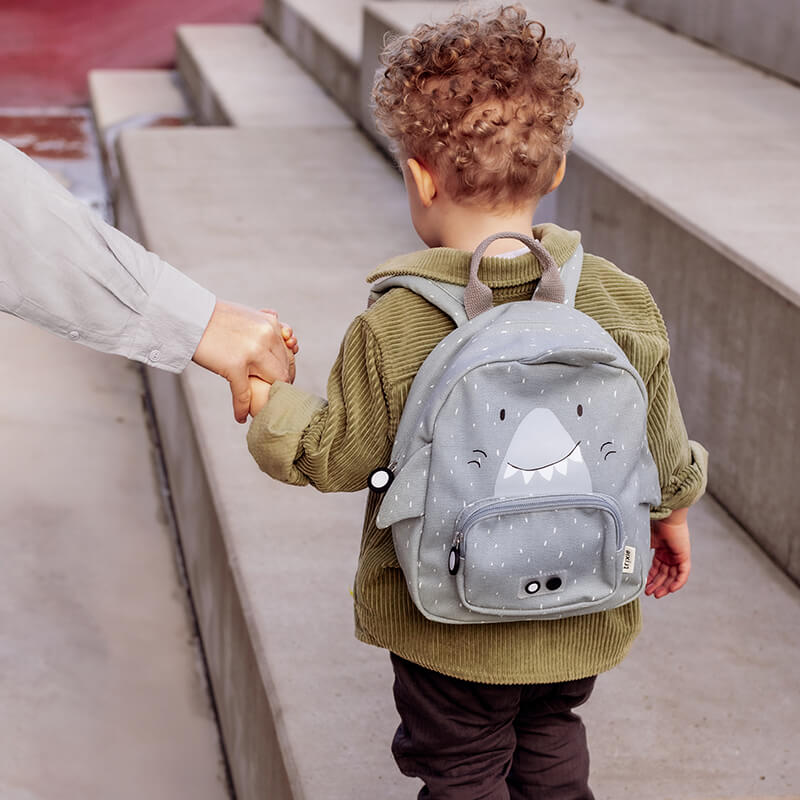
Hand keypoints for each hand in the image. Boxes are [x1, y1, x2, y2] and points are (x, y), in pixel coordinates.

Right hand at [192, 299, 295, 422]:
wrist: (186, 315)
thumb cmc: (212, 317)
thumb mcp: (247, 316)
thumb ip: (264, 326)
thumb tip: (284, 335)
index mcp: (270, 324)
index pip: (289, 354)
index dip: (287, 370)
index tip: (282, 381)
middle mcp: (266, 337)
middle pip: (283, 370)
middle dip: (280, 385)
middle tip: (273, 397)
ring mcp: (252, 352)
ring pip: (272, 382)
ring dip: (267, 397)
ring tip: (260, 407)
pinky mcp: (234, 365)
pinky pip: (244, 394)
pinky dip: (242, 409)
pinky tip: (240, 417)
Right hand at [645, 507, 690, 598]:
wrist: (664, 515)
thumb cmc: (652, 524)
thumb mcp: (641, 541)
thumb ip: (636, 551)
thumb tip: (622, 562)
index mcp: (660, 549)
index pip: (656, 568)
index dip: (650, 577)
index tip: (643, 586)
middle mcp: (669, 553)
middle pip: (664, 574)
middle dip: (656, 585)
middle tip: (648, 593)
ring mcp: (677, 555)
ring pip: (672, 576)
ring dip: (665, 586)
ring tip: (656, 594)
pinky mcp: (684, 556)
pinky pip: (683, 574)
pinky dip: (677, 583)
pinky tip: (670, 590)